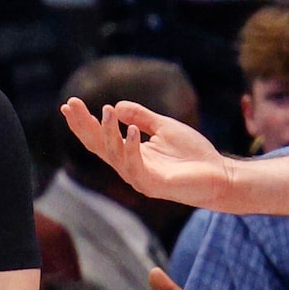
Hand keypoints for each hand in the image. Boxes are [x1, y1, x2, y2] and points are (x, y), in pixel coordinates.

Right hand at [56, 98, 236, 210]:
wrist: (219, 175)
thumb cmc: (193, 155)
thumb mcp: (165, 127)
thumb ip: (141, 116)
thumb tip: (115, 106)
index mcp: (130, 154)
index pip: (99, 138)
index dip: (83, 123)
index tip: (68, 104)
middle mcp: (129, 167)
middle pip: (98, 147)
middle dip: (83, 126)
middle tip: (70, 105)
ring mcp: (139, 178)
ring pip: (114, 155)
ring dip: (108, 132)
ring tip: (106, 111)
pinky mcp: (153, 185)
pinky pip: (135, 165)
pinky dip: (131, 147)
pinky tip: (131, 129)